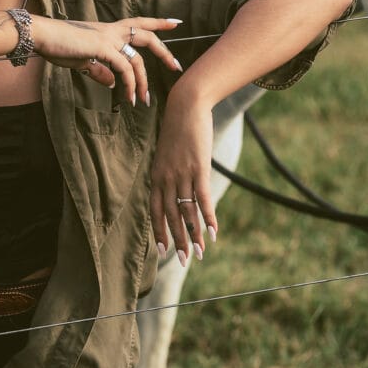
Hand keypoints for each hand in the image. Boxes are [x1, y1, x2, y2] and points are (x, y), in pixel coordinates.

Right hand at [30, 16, 181, 103]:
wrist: (42, 36)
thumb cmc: (58, 46)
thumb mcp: (82, 60)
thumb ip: (99, 70)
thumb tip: (112, 82)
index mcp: (108, 30)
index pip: (139, 23)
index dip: (158, 23)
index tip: (175, 23)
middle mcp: (112, 31)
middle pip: (147, 37)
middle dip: (164, 52)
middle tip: (176, 66)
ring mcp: (108, 38)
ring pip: (138, 59)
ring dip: (143, 82)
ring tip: (144, 100)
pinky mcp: (103, 48)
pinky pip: (125, 68)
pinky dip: (129, 84)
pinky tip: (127, 96)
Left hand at [149, 88, 217, 265]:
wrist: (185, 107)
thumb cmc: (177, 131)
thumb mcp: (167, 154)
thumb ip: (168, 174)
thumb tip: (173, 189)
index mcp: (157, 177)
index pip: (156, 211)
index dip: (159, 232)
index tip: (162, 251)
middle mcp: (166, 179)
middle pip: (171, 217)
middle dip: (177, 241)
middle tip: (184, 261)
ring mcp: (182, 174)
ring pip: (186, 212)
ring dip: (193, 235)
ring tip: (199, 254)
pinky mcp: (198, 168)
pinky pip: (202, 198)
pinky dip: (207, 217)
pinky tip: (212, 232)